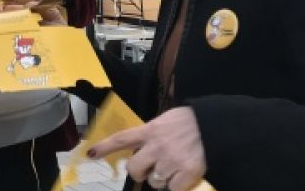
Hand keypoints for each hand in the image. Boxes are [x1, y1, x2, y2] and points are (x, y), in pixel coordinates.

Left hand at [87, 107, 205, 190]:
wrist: (214, 125)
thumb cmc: (189, 121)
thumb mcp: (165, 121)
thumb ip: (151, 134)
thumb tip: (140, 148)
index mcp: (150, 130)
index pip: (121, 139)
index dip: (104, 147)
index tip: (90, 154)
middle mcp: (157, 146)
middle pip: (134, 169)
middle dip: (139, 173)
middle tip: (149, 169)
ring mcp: (171, 160)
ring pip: (154, 182)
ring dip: (160, 179)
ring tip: (172, 168)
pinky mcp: (186, 172)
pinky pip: (172, 189)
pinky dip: (176, 186)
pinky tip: (182, 175)